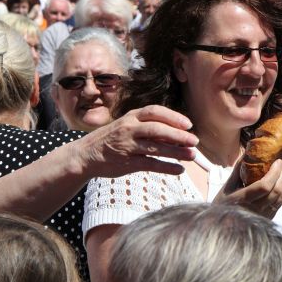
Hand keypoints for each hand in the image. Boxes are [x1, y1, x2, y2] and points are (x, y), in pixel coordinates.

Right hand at [74, 105, 198, 177]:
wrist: (86, 155)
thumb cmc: (112, 138)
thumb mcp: (128, 126)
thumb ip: (149, 127)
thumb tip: (178, 134)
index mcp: (131, 116)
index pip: (155, 111)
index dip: (173, 117)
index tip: (188, 124)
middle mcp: (129, 128)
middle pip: (158, 129)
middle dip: (178, 135)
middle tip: (195, 141)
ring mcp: (127, 145)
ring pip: (155, 147)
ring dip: (176, 152)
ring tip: (192, 156)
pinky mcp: (126, 162)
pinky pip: (150, 164)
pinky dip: (166, 167)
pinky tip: (179, 170)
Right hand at [213, 157, 281, 218]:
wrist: (222, 227)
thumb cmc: (222, 204)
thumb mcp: (227, 187)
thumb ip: (238, 170)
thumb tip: (248, 152)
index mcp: (243, 199)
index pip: (264, 186)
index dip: (274, 173)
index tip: (278, 160)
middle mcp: (255, 209)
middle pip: (276, 190)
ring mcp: (263, 215)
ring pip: (281, 197)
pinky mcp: (268, 218)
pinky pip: (281, 203)